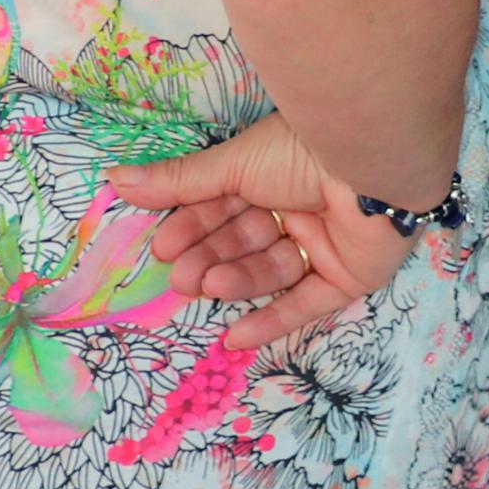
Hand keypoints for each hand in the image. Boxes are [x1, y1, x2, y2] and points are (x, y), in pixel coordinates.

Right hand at [109, 112, 424, 352]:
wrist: (372, 165)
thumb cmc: (302, 151)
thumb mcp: (235, 164)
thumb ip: (180, 182)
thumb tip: (115, 178)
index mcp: (275, 173)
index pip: (225, 205)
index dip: (193, 227)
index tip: (162, 247)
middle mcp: (300, 206)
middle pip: (245, 241)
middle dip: (211, 258)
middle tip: (182, 276)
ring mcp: (326, 241)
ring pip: (271, 270)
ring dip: (237, 280)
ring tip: (209, 284)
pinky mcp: (349, 275)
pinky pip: (307, 302)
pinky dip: (272, 320)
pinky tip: (236, 337)